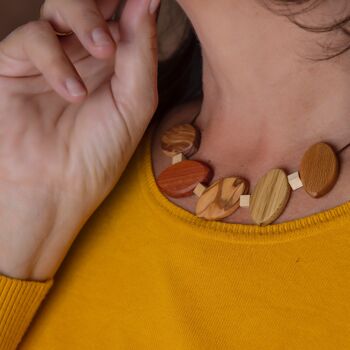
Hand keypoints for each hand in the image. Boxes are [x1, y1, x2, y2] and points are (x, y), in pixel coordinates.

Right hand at [0, 0, 159, 280]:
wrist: (58, 188)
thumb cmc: (100, 152)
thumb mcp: (134, 104)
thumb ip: (140, 52)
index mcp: (116, 62)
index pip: (126, 14)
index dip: (134, 4)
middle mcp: (83, 54)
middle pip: (94, 0)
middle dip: (106, 1)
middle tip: (119, 15)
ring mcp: (51, 57)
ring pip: (61, 3)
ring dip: (85, 18)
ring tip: (103, 53)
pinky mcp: (15, 65)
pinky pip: (33, 38)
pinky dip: (56, 60)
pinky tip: (73, 94)